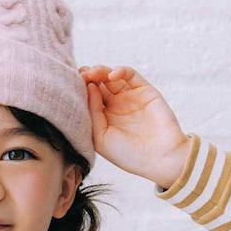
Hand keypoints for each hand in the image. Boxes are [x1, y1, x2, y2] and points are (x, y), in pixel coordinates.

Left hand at [80, 64, 190, 188]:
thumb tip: (89, 87)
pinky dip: (120, 71)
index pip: (88, 98)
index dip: (80, 89)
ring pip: (111, 77)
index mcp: (103, 118)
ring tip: (92, 73)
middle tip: (81, 74)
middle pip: (98, 84)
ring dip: (100, 71)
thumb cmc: (129, 155)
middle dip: (88, 76)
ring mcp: (130, 97)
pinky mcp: (145, 91)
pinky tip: (111, 75)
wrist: (160, 159)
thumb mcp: (101, 138)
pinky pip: (130, 75)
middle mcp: (116, 106)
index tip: (70, 85)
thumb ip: (93, 113)